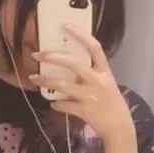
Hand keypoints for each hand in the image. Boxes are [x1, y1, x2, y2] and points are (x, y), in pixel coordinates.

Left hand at [30, 24, 134, 142]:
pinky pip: (64, 105)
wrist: (119, 126)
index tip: (65, 26)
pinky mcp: (84, 111)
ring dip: (46, 80)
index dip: (81, 35)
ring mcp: (90, 96)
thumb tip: (69, 62)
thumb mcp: (106, 82)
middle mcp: (98, 81)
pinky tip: (52, 102)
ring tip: (33, 78)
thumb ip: (92, 72)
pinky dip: (56, 103)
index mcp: (104, 71)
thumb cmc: (111, 102)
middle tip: (38, 54)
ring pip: (64, 85)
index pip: (94, 48)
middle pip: (74, 63)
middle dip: (53, 57)